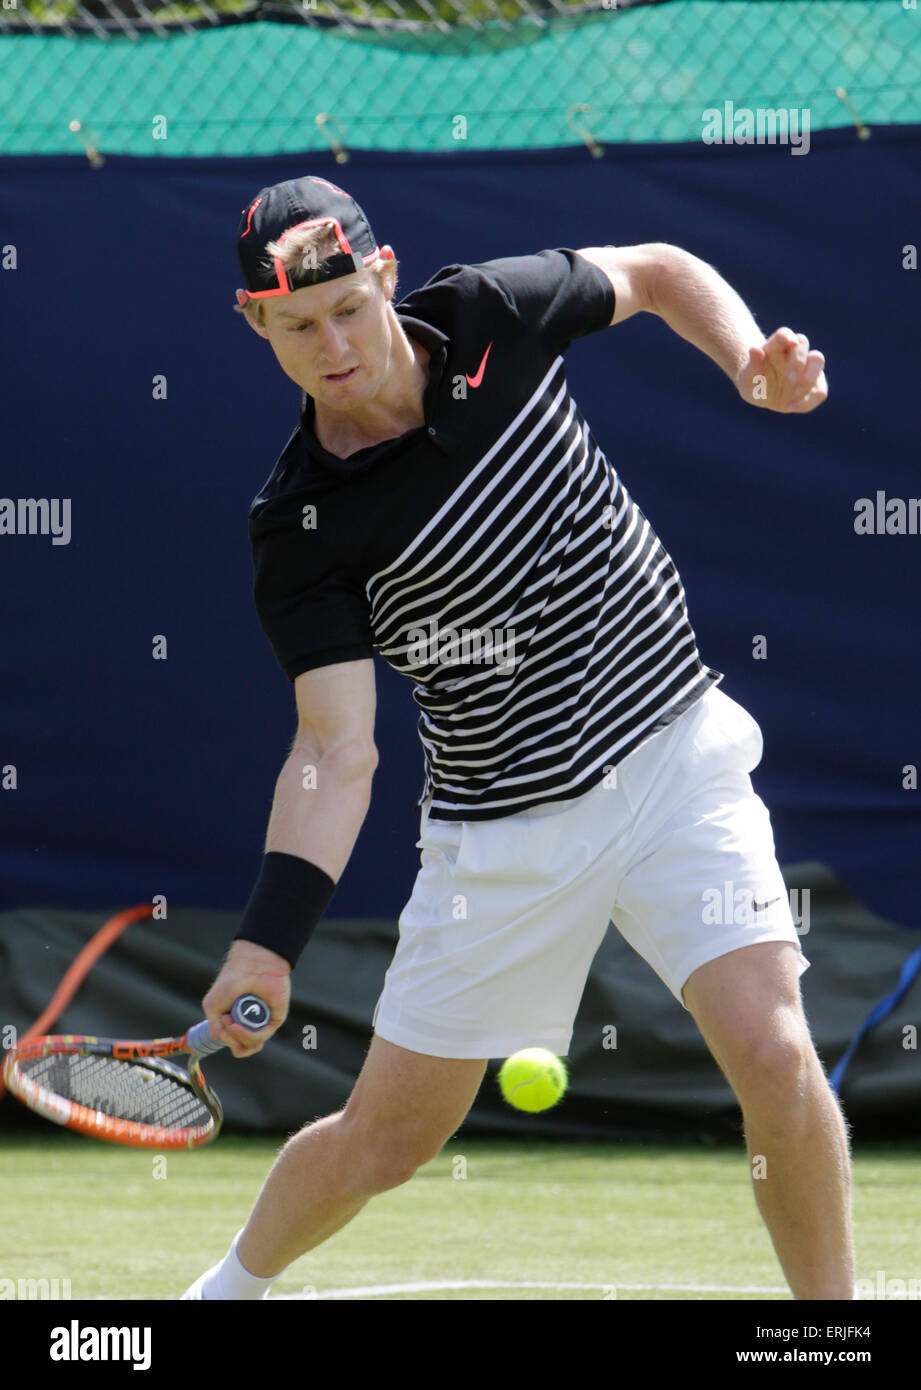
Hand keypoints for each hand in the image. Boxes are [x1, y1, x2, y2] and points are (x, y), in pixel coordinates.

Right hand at [202, 939, 290, 1057]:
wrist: (250, 967)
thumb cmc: (230, 982)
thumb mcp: (212, 1008)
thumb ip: (217, 1031)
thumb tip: (232, 1045)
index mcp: (238, 1021)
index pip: (235, 1044)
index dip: (227, 1040)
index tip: (221, 1022)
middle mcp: (252, 1024)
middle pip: (243, 1049)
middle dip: (232, 1041)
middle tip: (227, 1022)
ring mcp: (263, 1023)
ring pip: (251, 1046)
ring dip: (238, 1038)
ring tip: (232, 1023)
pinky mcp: (274, 1020)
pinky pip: (261, 1037)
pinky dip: (247, 1035)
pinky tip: (236, 1025)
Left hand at [736, 327, 827, 413]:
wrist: (762, 394)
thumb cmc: (753, 381)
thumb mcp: (747, 378)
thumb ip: (752, 364)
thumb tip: (754, 349)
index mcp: (776, 345)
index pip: (783, 334)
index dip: (788, 336)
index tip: (791, 342)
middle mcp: (794, 352)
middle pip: (803, 342)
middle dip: (798, 361)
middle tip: (788, 378)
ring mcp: (807, 367)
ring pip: (818, 360)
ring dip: (809, 377)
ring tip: (794, 393)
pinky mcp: (815, 385)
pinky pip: (820, 391)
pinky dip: (808, 399)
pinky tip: (791, 406)